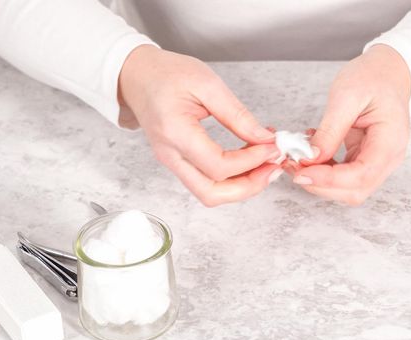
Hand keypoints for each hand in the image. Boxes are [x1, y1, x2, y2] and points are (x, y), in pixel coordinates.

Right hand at [118, 45, 281, 205]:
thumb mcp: (207, 83)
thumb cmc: (165, 74)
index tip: (272, 146)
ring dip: (242, 187)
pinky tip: (250, 162)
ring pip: (209, 193)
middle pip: (211, 193)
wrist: (136, 76)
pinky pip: (206, 182)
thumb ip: (237, 114)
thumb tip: (263, 138)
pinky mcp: (178, 162)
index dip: (251, 161)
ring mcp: (172, 162)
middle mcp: (170, 154)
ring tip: (266, 166)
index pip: (218, 165)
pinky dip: (231, 179)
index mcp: (175, 132)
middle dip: (249, 186)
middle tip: (273, 167)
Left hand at [290, 44, 410, 205]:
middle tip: (292, 165)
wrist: (388, 72)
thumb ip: (330, 130)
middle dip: (320, 184)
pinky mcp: (363, 160)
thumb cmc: (373, 78)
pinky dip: (322, 172)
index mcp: (390, 142)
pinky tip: (310, 154)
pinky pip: (342, 177)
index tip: (301, 173)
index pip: (361, 175)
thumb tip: (310, 158)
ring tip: (296, 159)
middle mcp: (387, 158)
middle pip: (354, 190)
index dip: (329, 180)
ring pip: (347, 189)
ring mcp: (377, 162)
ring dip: (318, 181)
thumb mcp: (347, 96)